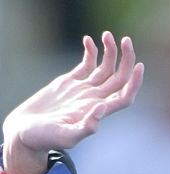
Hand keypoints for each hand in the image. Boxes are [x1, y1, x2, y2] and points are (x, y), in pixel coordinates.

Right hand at [2, 31, 143, 173]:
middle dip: (126, 59)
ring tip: (107, 35)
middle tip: (126, 40)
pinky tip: (88, 39)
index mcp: (97, 112)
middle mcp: (94, 99)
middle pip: (120, 78)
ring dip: (110, 51)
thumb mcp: (66, 137)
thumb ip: (86, 127)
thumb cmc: (45, 138)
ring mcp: (83, 90)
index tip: (139, 65)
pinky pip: (87, 64)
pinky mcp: (70, 82)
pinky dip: (90, 51)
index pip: (124, 96)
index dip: (135, 82)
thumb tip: (102, 108)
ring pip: (105, 68)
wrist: (26, 132)